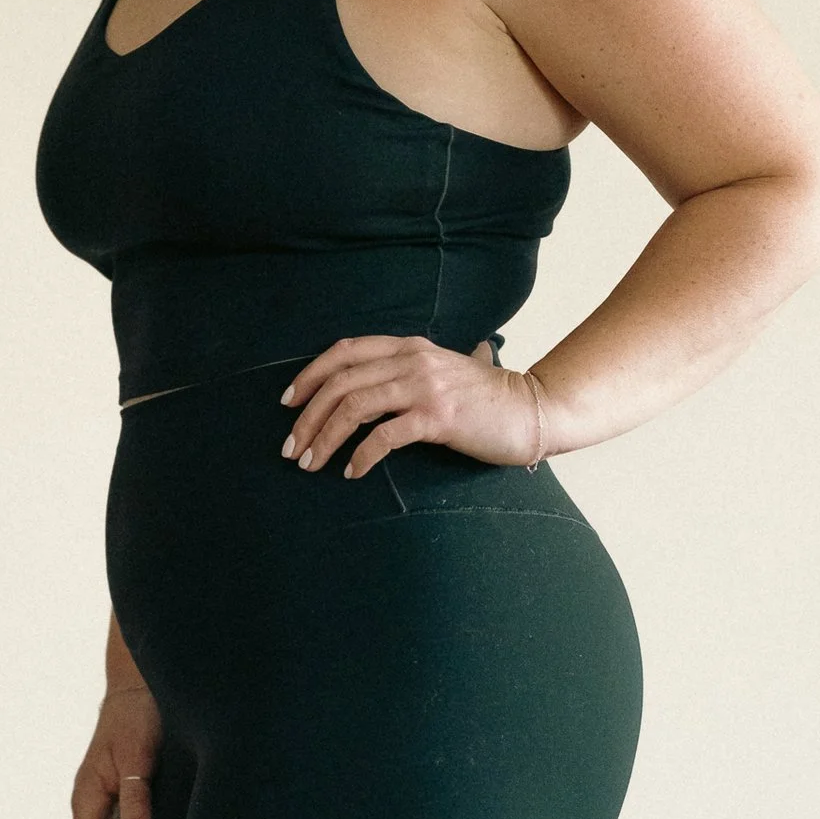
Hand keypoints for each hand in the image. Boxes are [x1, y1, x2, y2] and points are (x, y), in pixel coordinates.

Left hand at [279, 333, 544, 482]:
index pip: (344, 351)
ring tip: (310, 463)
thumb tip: (367, 392)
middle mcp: (412, 360)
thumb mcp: (441, 372)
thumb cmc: (485, 400)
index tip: (288, 403)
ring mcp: (425, 386)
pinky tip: (351, 472)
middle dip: (307, 416)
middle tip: (291, 447)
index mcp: (408, 347)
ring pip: (354, 407)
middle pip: (341, 382)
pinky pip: (384, 436)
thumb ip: (406, 373)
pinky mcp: (438, 417)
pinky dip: (360, 455)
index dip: (309, 375)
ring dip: (324, 437)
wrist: (532, 410)